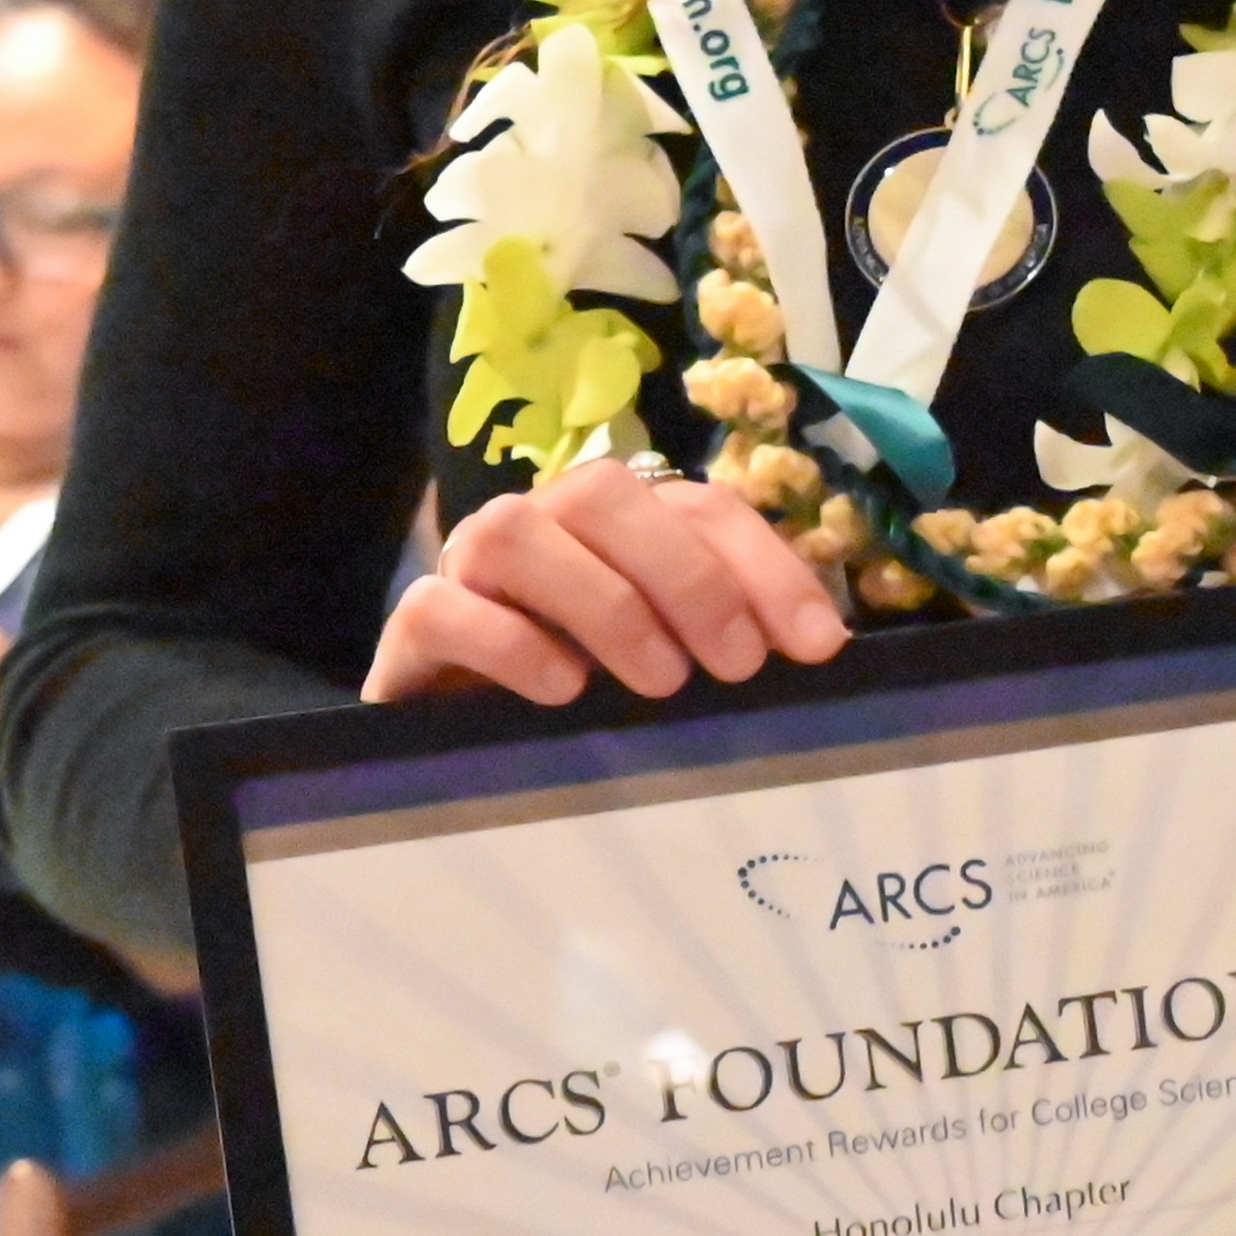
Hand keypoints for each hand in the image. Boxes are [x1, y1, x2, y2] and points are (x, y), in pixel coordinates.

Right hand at [367, 461, 850, 706]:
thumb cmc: (592, 695)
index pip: (701, 506)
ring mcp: (466, 567)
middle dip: (688, 576)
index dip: (766, 566)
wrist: (460, 741)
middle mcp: (544, 523)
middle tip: (735, 667)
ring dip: (603, 602)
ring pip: (516, 533)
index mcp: (620, 521)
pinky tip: (561, 689)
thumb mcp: (676, 659)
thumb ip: (735, 637)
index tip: (817, 646)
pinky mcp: (412, 629)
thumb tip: (823, 646)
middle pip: (607, 494)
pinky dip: (507, 643)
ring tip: (658, 682)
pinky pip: (439, 607)